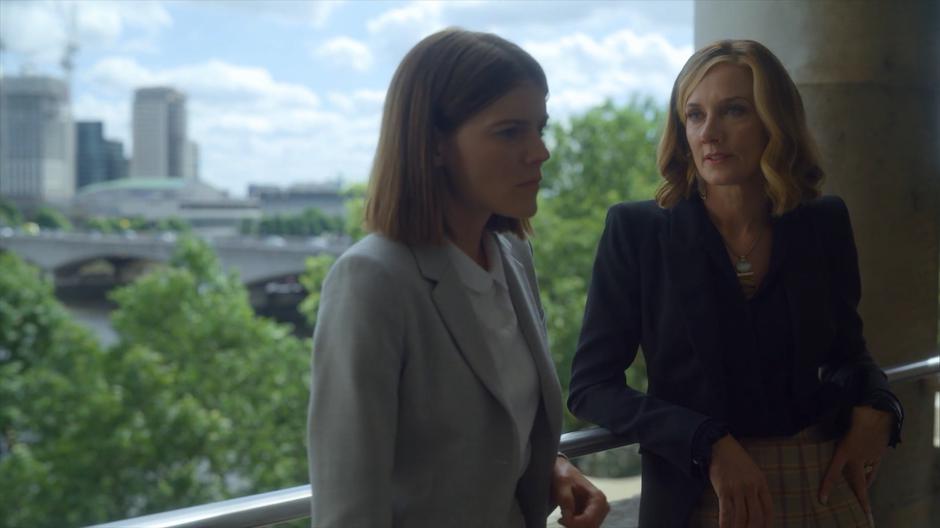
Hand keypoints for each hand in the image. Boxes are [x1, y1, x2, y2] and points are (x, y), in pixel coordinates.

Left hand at [550, 455, 608, 527]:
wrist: (562, 471)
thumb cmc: (562, 476)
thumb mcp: (562, 484)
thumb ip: (566, 500)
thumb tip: (569, 519)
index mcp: (598, 498)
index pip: (589, 520)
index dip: (573, 523)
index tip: (560, 519)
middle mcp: (603, 506)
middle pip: (590, 526)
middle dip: (574, 525)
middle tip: (561, 518)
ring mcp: (599, 512)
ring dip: (574, 525)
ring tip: (563, 515)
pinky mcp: (593, 516)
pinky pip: (585, 526)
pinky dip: (574, 525)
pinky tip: (566, 516)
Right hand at [708, 435, 772, 527]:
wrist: (718, 445)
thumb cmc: (735, 459)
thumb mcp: (752, 471)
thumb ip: (756, 488)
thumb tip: (755, 507)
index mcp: (761, 483)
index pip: (768, 510)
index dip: (767, 524)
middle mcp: (751, 488)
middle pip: (755, 517)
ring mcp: (737, 489)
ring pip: (741, 517)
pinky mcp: (723, 490)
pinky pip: (726, 512)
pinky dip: (725, 524)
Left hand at [819, 406, 891, 523]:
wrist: (875, 410)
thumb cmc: (852, 416)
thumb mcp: (837, 429)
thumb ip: (832, 441)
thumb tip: (819, 443)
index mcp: (844, 451)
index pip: (833, 473)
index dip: (827, 487)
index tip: (823, 500)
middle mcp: (858, 457)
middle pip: (859, 483)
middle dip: (861, 499)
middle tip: (865, 513)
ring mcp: (871, 456)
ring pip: (868, 476)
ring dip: (865, 485)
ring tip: (863, 495)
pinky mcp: (880, 454)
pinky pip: (874, 468)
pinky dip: (871, 473)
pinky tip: (868, 478)